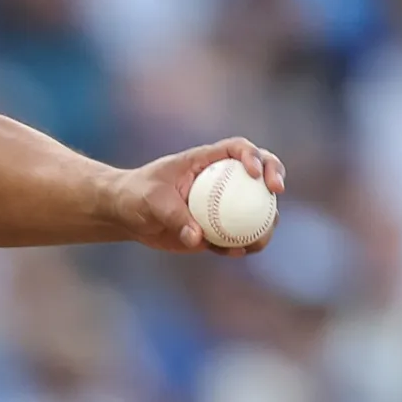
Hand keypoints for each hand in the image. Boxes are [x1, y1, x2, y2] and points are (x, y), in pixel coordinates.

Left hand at [103, 137, 285, 255]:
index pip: (237, 149)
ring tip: (260, 238)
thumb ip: (174, 216)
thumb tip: (199, 239)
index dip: (253, 155)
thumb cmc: (135, 196)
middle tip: (276, 192)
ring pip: (255, 208)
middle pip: (258, 171)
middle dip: (275, 175)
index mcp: (205, 161)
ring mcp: (221, 203)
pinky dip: (241, 244)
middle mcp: (220, 179)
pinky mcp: (216, 227)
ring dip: (266, 221)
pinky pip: (236, 235)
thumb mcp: (151, 201)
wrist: (125, 215)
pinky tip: (238, 253)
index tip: (254, 173)